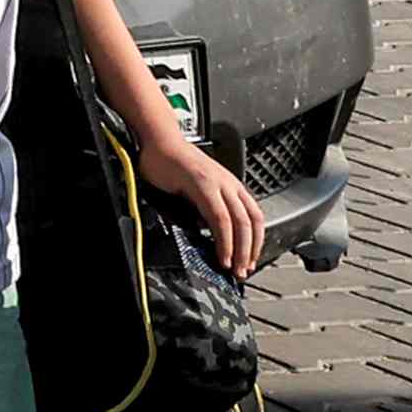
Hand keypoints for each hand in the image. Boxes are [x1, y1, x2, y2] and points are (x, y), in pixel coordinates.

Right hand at [141, 120, 268, 277]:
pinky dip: (224, 240)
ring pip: (241, 223)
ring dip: (240, 250)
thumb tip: (210, 233)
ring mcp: (218, 183)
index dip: (254, 242)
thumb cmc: (170, 163)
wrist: (156, 140)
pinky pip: (220, 218)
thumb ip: (206, 208)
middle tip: (243, 270)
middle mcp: (230, 184)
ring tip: (233, 267)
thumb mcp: (195, 189)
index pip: (253, 218)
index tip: (247, 260)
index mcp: (230, 185)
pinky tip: (221, 254)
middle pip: (251, 223)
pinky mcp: (204, 185)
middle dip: (250, 251)